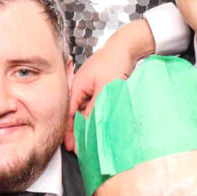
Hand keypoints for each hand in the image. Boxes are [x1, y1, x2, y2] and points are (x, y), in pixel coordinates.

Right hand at [65, 19, 155, 150]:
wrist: (127, 47)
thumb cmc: (115, 62)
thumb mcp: (105, 89)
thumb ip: (96, 108)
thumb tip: (90, 125)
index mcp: (77, 86)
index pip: (69, 114)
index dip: (69, 131)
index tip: (71, 145)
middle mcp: (81, 88)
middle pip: (75, 114)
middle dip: (76, 132)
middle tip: (79, 148)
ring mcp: (90, 87)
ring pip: (85, 111)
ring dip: (86, 125)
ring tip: (89, 140)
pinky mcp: (100, 88)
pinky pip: (94, 105)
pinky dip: (94, 116)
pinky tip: (98, 125)